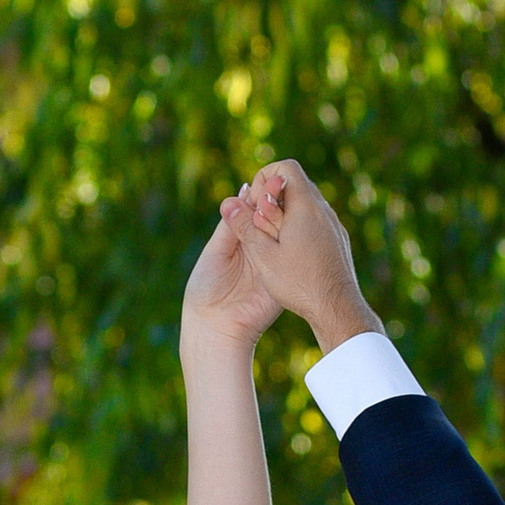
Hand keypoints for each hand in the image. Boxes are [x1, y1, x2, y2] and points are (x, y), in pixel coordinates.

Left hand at [180, 185, 286, 349]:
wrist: (215, 327)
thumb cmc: (206, 289)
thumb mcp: (216, 251)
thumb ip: (232, 225)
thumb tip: (243, 191)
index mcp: (239, 238)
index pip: (254, 209)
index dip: (261, 194)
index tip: (269, 178)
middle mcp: (258, 246)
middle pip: (271, 217)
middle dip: (276, 200)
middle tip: (281, 184)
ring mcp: (272, 260)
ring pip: (283, 232)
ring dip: (285, 216)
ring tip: (287, 199)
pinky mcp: (283, 275)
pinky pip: (291, 254)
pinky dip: (294, 239)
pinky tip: (298, 223)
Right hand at [243, 160, 379, 351]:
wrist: (337, 307)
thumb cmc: (299, 283)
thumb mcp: (263, 255)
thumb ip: (245, 227)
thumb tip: (227, 203)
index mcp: (305, 205)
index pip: (286, 167)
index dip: (265, 176)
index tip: (255, 202)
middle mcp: (324, 210)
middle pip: (296, 184)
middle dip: (273, 198)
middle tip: (260, 223)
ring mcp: (334, 225)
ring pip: (307, 204)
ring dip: (286, 215)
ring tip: (273, 241)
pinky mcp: (338, 240)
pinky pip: (317, 221)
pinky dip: (300, 227)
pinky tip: (291, 253)